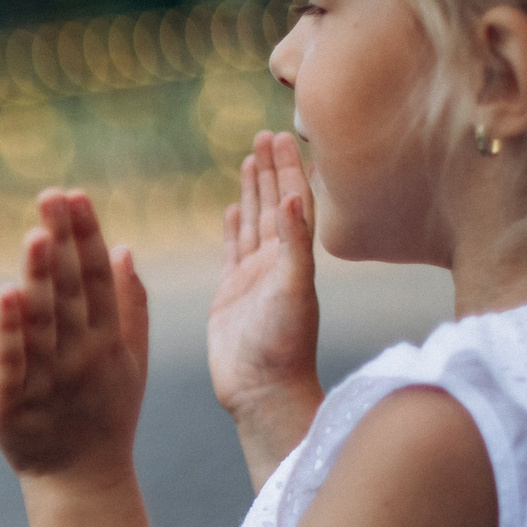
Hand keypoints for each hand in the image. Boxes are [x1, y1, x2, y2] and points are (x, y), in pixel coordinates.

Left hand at [0, 188, 148, 481]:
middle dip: (62, 243)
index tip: (75, 196)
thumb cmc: (105, 414)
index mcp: (108, 340)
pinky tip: (6, 295)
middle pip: (71, 292)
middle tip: (51, 197)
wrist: (80, 480)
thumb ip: (130, 306)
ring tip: (35, 235)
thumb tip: (124, 248)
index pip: (98, 280)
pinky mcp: (11, 402)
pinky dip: (9, 330)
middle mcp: (80, 355)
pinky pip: (10, 361)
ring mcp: (48, 378)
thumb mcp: (131, 361)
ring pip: (43, 321)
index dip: (87, 237)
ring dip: (40, 278)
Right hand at [207, 133, 322, 483]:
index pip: (293, 201)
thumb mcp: (293, 292)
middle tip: (265, 134)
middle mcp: (277, 264)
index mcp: (295, 259)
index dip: (288, 168)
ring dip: (252, 191)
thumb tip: (295, 196)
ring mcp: (253, 278)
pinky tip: (231, 208)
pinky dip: (233, 227)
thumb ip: (294, 245)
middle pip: (274, 204)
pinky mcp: (231, 294)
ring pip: (253, 222)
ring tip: (249, 159)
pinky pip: (233, 250)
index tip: (282, 133)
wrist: (262, 393)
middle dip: (270, 169)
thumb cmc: (284, 347)